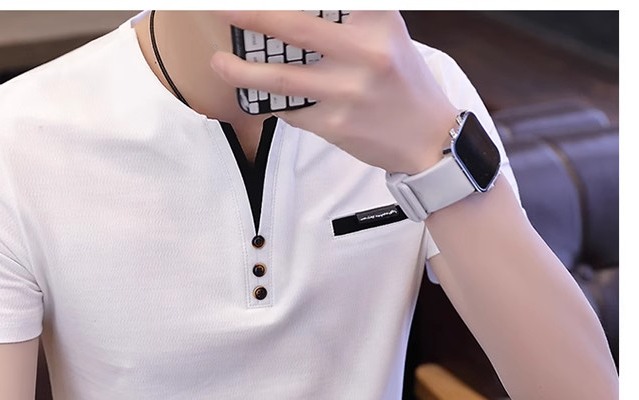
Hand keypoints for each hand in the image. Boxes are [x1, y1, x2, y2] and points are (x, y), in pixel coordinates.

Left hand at [210, 10, 457, 173]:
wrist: (428, 139)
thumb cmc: (401, 79)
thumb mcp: (386, 32)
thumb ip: (350, 16)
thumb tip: (298, 11)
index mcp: (377, 19)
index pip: (323, 0)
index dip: (284, 0)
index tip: (245, 0)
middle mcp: (364, 52)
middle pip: (295, 28)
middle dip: (252, 14)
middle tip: (219, 7)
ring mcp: (348, 92)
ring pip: (282, 79)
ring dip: (243, 71)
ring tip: (217, 62)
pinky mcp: (335, 125)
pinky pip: (291, 109)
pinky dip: (271, 101)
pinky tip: (257, 95)